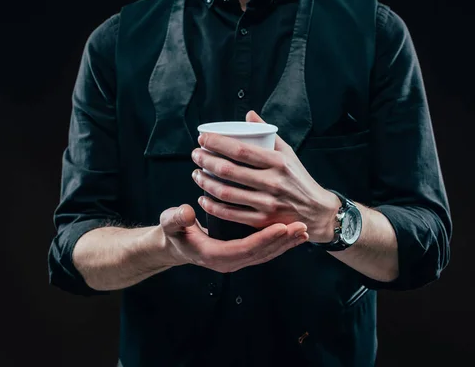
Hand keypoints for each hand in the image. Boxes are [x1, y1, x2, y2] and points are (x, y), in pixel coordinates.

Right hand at [159, 204, 308, 272]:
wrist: (174, 245)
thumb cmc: (173, 231)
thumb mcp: (170, 223)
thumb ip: (176, 218)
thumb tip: (186, 212)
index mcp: (214, 255)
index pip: (245, 249)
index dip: (264, 239)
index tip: (281, 227)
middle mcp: (229, 262)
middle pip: (261, 253)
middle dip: (283, 241)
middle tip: (301, 227)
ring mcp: (237, 260)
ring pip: (266, 253)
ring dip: (286, 243)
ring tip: (303, 230)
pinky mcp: (242, 255)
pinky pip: (264, 250)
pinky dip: (280, 243)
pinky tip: (293, 234)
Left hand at [191, 110, 340, 242]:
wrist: (318, 212)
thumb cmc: (299, 179)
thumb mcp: (289, 153)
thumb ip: (268, 134)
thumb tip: (249, 115)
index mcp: (278, 162)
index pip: (240, 150)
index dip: (217, 144)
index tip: (203, 139)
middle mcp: (273, 182)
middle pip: (229, 171)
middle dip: (206, 161)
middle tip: (196, 155)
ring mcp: (267, 203)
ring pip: (227, 193)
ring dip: (206, 183)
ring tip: (197, 174)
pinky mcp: (263, 222)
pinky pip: (231, 214)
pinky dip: (213, 206)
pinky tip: (204, 198)